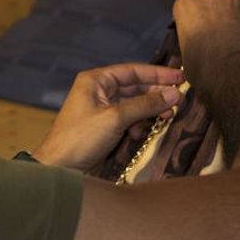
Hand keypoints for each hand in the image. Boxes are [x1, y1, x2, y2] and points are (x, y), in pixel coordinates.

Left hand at [33, 63, 183, 170]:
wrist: (60, 168)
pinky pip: (128, 119)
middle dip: (156, 94)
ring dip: (149, 111)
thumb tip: (172, 94)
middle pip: (135, 87)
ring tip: (167, 116)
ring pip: (133, 104)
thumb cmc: (80, 139)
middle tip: (179, 99)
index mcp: (95, 81)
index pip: (132, 71)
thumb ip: (145, 104)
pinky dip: (138, 125)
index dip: (157, 74)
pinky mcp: (104, 126)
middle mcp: (98, 91)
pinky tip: (141, 133)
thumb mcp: (116, 118)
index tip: (179, 77)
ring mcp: (101, 109)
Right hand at [173, 0, 239, 107]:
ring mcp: (233, 0)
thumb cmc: (200, 67)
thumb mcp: (184, 49)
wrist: (231, 75)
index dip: (193, 16)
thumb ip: (190, 34)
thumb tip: (196, 40)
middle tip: (215, 30)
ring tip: (233, 35)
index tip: (196, 27)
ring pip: (231, 3)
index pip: (187, 2)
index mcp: (186, 2)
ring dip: (231, 14)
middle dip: (212, 10)